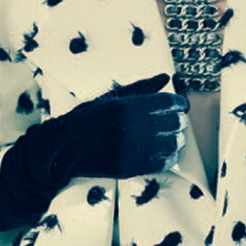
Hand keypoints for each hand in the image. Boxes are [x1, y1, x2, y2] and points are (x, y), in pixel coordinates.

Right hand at [54, 73, 188, 180]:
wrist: (64, 146)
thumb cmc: (86, 118)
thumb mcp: (111, 97)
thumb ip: (141, 88)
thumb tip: (165, 77)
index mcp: (128, 106)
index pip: (169, 103)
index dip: (180, 104)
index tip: (181, 106)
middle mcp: (132, 127)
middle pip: (174, 123)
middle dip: (179, 122)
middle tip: (175, 123)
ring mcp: (132, 149)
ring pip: (172, 144)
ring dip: (176, 140)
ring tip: (171, 139)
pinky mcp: (130, 167)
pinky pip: (162, 163)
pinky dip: (169, 158)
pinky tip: (166, 154)